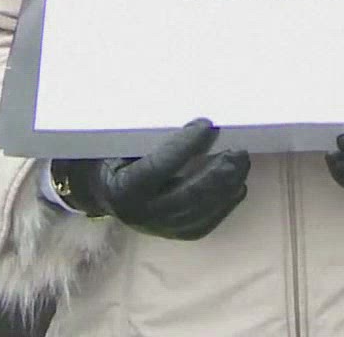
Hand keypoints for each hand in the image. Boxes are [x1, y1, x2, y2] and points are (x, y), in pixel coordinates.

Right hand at [49, 118, 249, 239]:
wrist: (102, 191)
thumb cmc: (114, 157)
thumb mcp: (121, 142)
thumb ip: (149, 133)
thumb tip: (187, 109)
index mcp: (121, 188)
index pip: (158, 167)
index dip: (185, 145)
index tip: (207, 124)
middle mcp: (139, 214)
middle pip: (186, 197)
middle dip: (217, 173)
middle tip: (238, 151)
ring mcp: (158, 228)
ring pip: (199, 213)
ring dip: (226, 188)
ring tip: (241, 163)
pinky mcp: (173, 234)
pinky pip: (204, 224)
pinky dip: (225, 205)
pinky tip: (238, 186)